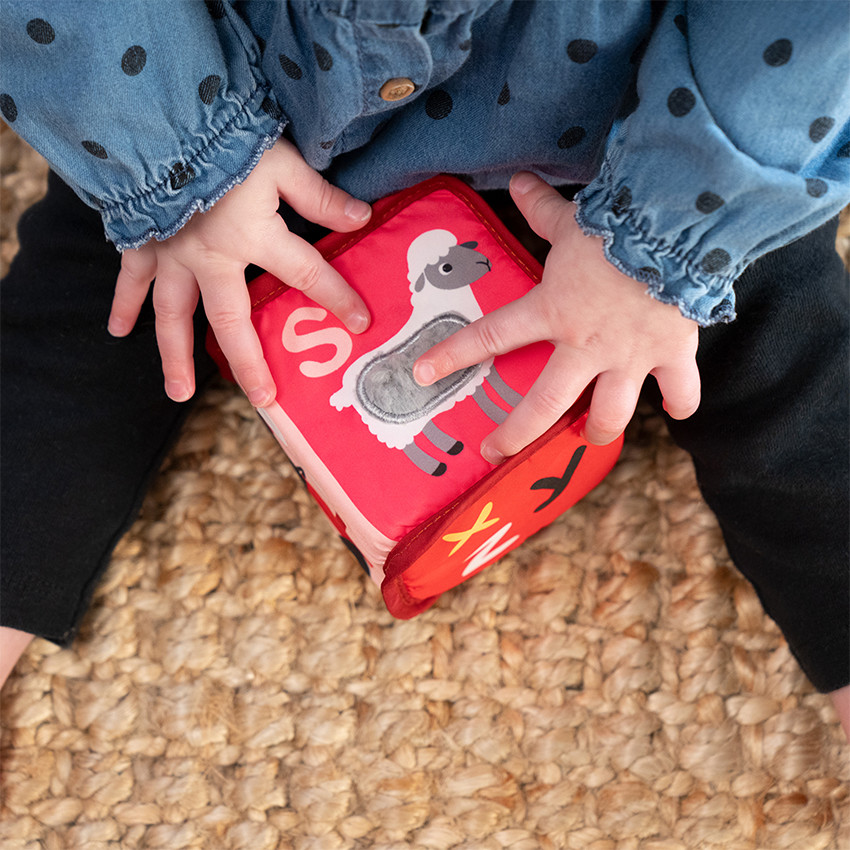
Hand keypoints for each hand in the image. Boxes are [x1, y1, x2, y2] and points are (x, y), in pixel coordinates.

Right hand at [108, 138, 371, 406]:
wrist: (156, 114)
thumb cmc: (224, 137)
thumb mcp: (281, 162)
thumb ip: (319, 195)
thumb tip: (363, 216)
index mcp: (253, 237)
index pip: (305, 275)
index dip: (336, 299)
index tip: (360, 324)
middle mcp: (211, 258)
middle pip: (231, 322)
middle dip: (248, 363)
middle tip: (264, 400)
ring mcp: (172, 255)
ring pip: (174, 316)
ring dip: (175, 357)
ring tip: (178, 393)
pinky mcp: (143, 241)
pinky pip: (132, 279)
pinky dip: (122, 303)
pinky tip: (116, 330)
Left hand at [413, 171, 700, 462]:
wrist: (679, 229)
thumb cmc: (618, 225)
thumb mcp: (572, 221)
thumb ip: (541, 210)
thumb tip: (518, 180)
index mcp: (552, 311)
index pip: (490, 337)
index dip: (452, 356)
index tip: (422, 374)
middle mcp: (585, 345)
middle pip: (542, 406)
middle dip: (515, 436)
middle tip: (495, 452)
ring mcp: (629, 357)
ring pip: (609, 414)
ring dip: (596, 431)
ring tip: (589, 437)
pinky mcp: (671, 355)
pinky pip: (679, 394)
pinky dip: (679, 404)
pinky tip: (673, 409)